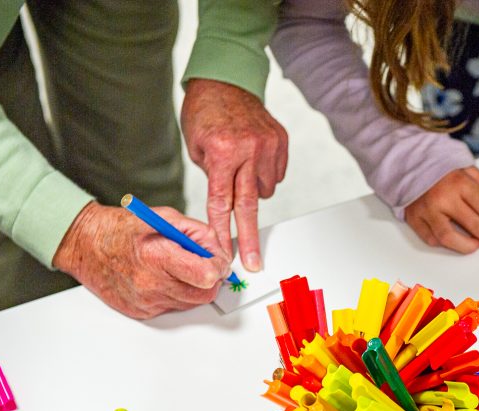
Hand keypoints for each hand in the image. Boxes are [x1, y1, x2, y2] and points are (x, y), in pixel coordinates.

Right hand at [53, 202, 230, 318]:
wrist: (85, 245)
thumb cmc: (121, 229)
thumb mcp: (164, 217)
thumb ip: (198, 233)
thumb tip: (220, 250)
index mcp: (158, 257)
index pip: (207, 275)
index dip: (219, 267)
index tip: (217, 260)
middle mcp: (152, 284)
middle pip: (204, 294)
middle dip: (210, 279)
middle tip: (202, 264)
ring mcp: (146, 301)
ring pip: (190, 303)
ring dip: (192, 287)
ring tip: (177, 268)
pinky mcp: (142, 312)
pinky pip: (172, 307)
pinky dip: (175, 294)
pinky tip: (161, 278)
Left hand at [181, 78, 288, 271]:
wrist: (226, 81)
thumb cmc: (204, 114)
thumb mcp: (197, 147)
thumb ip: (214, 178)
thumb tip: (227, 208)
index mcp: (223, 152)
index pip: (222, 202)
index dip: (222, 231)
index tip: (224, 253)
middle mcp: (249, 149)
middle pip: (250, 205)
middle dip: (249, 237)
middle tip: (253, 262)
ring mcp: (269, 145)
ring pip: (264, 190)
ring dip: (252, 189)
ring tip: (239, 169)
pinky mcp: (281, 142)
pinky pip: (275, 174)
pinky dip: (263, 174)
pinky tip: (252, 159)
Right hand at [404, 167, 478, 259]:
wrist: (406, 162)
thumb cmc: (439, 167)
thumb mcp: (467, 168)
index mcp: (459, 183)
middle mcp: (443, 198)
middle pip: (475, 227)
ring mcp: (427, 211)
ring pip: (450, 239)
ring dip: (469, 246)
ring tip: (478, 244)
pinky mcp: (414, 219)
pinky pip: (432, 240)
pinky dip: (446, 243)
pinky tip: (455, 238)